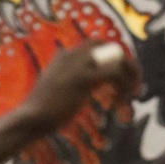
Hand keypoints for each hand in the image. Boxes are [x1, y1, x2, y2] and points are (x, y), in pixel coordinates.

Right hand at [17, 41, 139, 137]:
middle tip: (133, 82)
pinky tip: (122, 99)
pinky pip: (115, 73)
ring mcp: (78, 65)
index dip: (111, 57)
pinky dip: (124, 84)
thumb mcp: (54, 92)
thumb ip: (68, 86)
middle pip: (109, 47)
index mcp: (64, 56)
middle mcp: (72, 54)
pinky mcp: (84, 78)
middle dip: (126, 62)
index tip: (119, 77)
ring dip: (130, 74)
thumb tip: (79, 93)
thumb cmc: (40, 113)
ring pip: (117, 59)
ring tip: (133, 92)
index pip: (95, 45)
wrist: (30, 118)